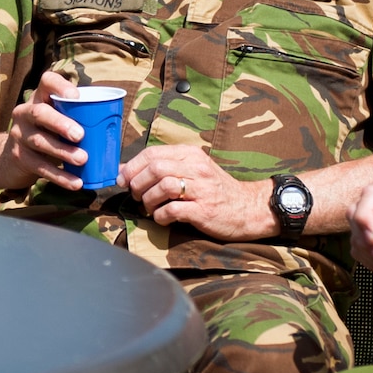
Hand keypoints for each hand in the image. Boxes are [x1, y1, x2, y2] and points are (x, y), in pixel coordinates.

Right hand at [0, 70, 89, 191]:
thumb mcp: (54, 120)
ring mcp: (19, 136)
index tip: (76, 96)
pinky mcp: (20, 158)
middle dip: (60, 123)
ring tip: (83, 159)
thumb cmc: (45, 134)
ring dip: (63, 151)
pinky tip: (76, 182)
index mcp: (38, 98)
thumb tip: (114, 128)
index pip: (46, 82)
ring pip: (40, 142)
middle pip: (40, 113)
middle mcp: (25, 113)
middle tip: (80, 135)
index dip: (60, 86)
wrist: (8, 159)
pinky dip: (60, 176)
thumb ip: (74, 118)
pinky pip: (41, 168)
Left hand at [123, 145, 271, 240]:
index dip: (132, 167)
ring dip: (148, 200)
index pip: (152, 153)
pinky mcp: (204, 210)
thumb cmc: (215, 190)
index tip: (122, 180)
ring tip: (149, 208)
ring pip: (162, 187)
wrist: (249, 208)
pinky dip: (160, 216)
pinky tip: (163, 219)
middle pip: (155, 168)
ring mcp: (201, 189)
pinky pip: (173, 210)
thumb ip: (163, 167)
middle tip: (135, 196)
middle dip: (137, 184)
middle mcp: (197, 168)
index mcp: (191, 155)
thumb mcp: (193, 170)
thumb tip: (124, 169)